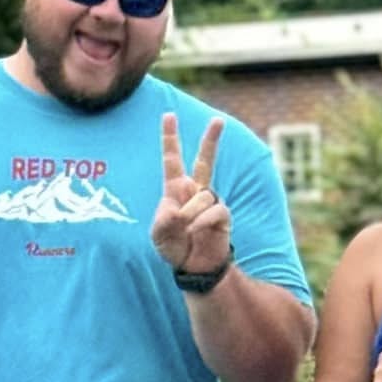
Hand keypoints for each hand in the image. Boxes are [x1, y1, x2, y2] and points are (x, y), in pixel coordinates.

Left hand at [150, 113, 231, 272]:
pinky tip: (195, 232)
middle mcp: (196, 191)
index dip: (170, 138)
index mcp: (176, 189)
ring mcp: (211, 202)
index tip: (169, 115)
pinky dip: (200, 222)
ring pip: (202, 196)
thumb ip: (164, 220)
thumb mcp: (158, 234)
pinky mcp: (223, 215)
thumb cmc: (173, 247)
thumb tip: (180, 211)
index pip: (172, 160)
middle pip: (205, 161)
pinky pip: (213, 210)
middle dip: (211, 140)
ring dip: (190, 214)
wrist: (194, 267)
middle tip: (218, 120)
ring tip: (186, 231)